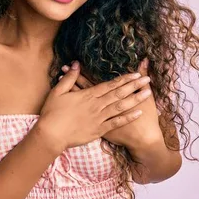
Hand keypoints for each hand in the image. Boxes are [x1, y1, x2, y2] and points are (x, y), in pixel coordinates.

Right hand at [36, 61, 151, 151]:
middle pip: (119, 93)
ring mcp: (99, 118)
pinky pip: (116, 123)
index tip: (136, 74)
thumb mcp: (58, 91)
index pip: (110, 84)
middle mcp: (97, 105)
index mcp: (88, 95)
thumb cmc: (52, 113)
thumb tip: (76, 63)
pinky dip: (128, 117)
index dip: (124, 79)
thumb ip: (70, 78)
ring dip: (135, 99)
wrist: (51, 135)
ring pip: (121, 106)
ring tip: (147, 93)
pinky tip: (139, 113)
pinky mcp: (98, 130)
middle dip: (134, 86)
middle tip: (147, 80)